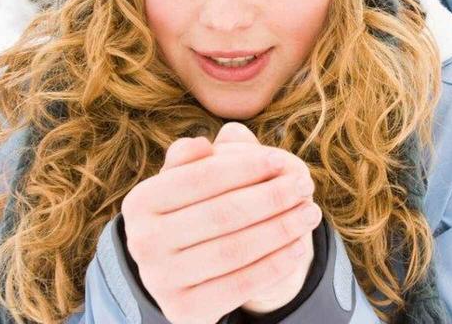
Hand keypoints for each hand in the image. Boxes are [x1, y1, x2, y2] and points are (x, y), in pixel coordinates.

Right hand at [120, 122, 319, 323]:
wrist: (188, 271)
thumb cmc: (197, 210)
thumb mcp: (191, 180)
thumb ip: (196, 159)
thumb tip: (200, 144)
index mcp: (140, 201)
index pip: (201, 177)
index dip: (246, 167)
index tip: (281, 160)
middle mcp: (142, 242)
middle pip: (222, 214)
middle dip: (271, 197)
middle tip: (305, 185)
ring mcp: (160, 280)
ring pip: (234, 250)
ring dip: (281, 230)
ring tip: (310, 213)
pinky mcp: (183, 310)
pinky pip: (239, 285)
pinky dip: (274, 266)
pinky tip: (299, 248)